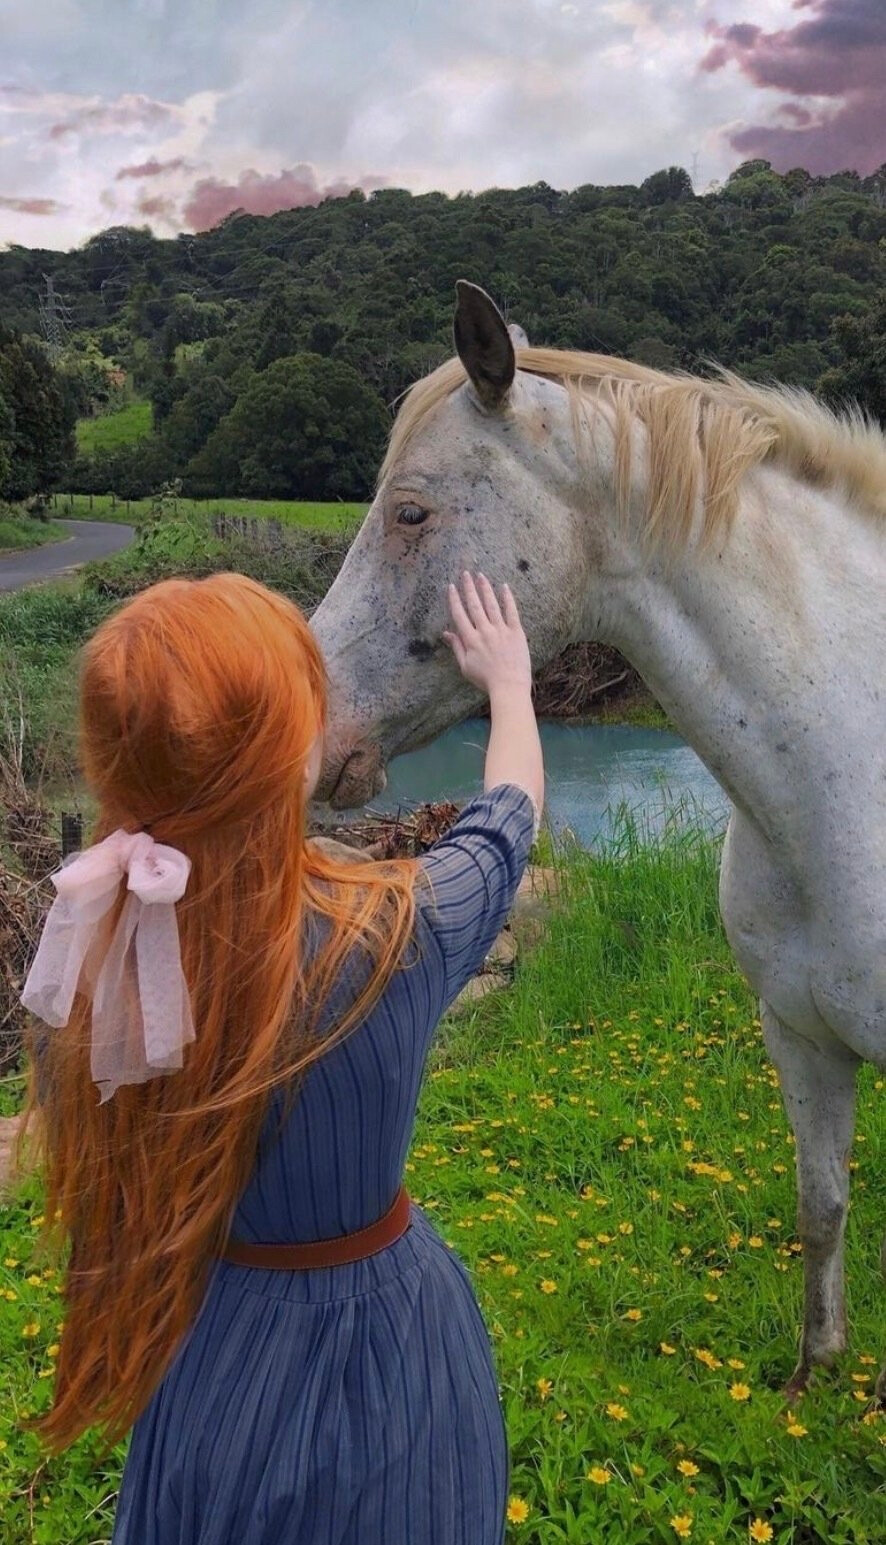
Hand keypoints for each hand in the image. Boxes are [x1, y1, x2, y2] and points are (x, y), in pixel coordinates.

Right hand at [443, 572, 532, 698]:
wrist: (509, 686)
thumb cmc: (486, 680)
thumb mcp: (465, 667)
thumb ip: (456, 647)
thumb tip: (445, 633)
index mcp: (470, 640)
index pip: (459, 615)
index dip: (454, 599)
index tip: (451, 586)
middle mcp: (484, 631)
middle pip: (475, 605)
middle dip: (469, 588)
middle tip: (465, 573)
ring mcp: (501, 630)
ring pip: (491, 605)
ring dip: (485, 589)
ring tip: (481, 576)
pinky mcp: (516, 632)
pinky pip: (511, 611)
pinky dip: (508, 598)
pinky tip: (504, 587)